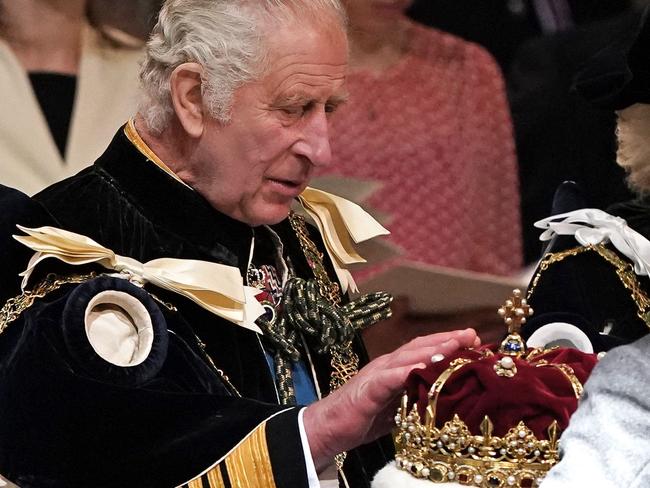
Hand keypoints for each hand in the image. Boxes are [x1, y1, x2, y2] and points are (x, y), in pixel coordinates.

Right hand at [303, 328, 478, 469]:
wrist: (329, 427)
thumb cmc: (363, 418)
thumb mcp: (398, 407)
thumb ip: (416, 396)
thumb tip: (445, 397)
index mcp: (394, 368)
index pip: (424, 350)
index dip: (448, 344)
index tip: (473, 340)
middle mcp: (387, 365)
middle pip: (420, 347)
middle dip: (446, 340)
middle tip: (472, 335)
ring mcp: (376, 374)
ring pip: (407, 357)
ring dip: (432, 350)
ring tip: (455, 345)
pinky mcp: (368, 390)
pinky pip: (390, 378)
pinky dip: (407, 371)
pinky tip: (423, 369)